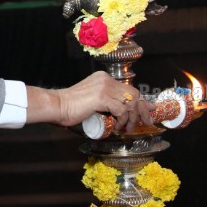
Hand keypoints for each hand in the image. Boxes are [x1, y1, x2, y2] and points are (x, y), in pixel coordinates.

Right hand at [27, 72, 151, 130]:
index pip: (128, 88)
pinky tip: (117, 127)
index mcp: (104, 79)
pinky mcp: (102, 97)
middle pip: (133, 94)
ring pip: (130, 102)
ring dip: (132, 118)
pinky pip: (121, 109)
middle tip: (146, 121)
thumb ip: (103, 103)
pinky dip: (122, 120)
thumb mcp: (91, 101)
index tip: (149, 110)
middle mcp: (106, 80)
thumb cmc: (69, 107)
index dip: (141, 101)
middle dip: (142, 109)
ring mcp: (104, 87)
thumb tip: (116, 115)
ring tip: (127, 128)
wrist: (57, 106)